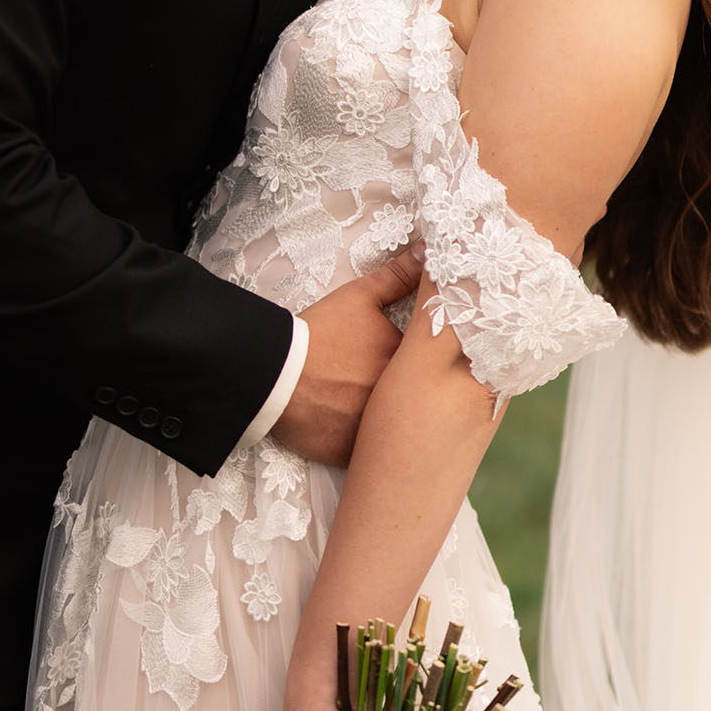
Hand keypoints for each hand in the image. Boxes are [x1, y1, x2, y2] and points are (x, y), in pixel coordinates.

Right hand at [273, 242, 423, 467]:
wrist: (272, 374)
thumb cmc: (318, 334)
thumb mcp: (359, 298)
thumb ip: (399, 278)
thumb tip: (430, 253)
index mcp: (411, 365)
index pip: (438, 370)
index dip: (436, 369)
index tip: (433, 368)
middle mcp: (402, 403)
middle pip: (423, 406)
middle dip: (423, 402)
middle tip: (416, 398)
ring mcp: (379, 433)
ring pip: (401, 435)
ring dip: (400, 429)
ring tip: (390, 421)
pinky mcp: (354, 455)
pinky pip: (373, 456)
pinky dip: (373, 449)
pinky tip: (370, 441)